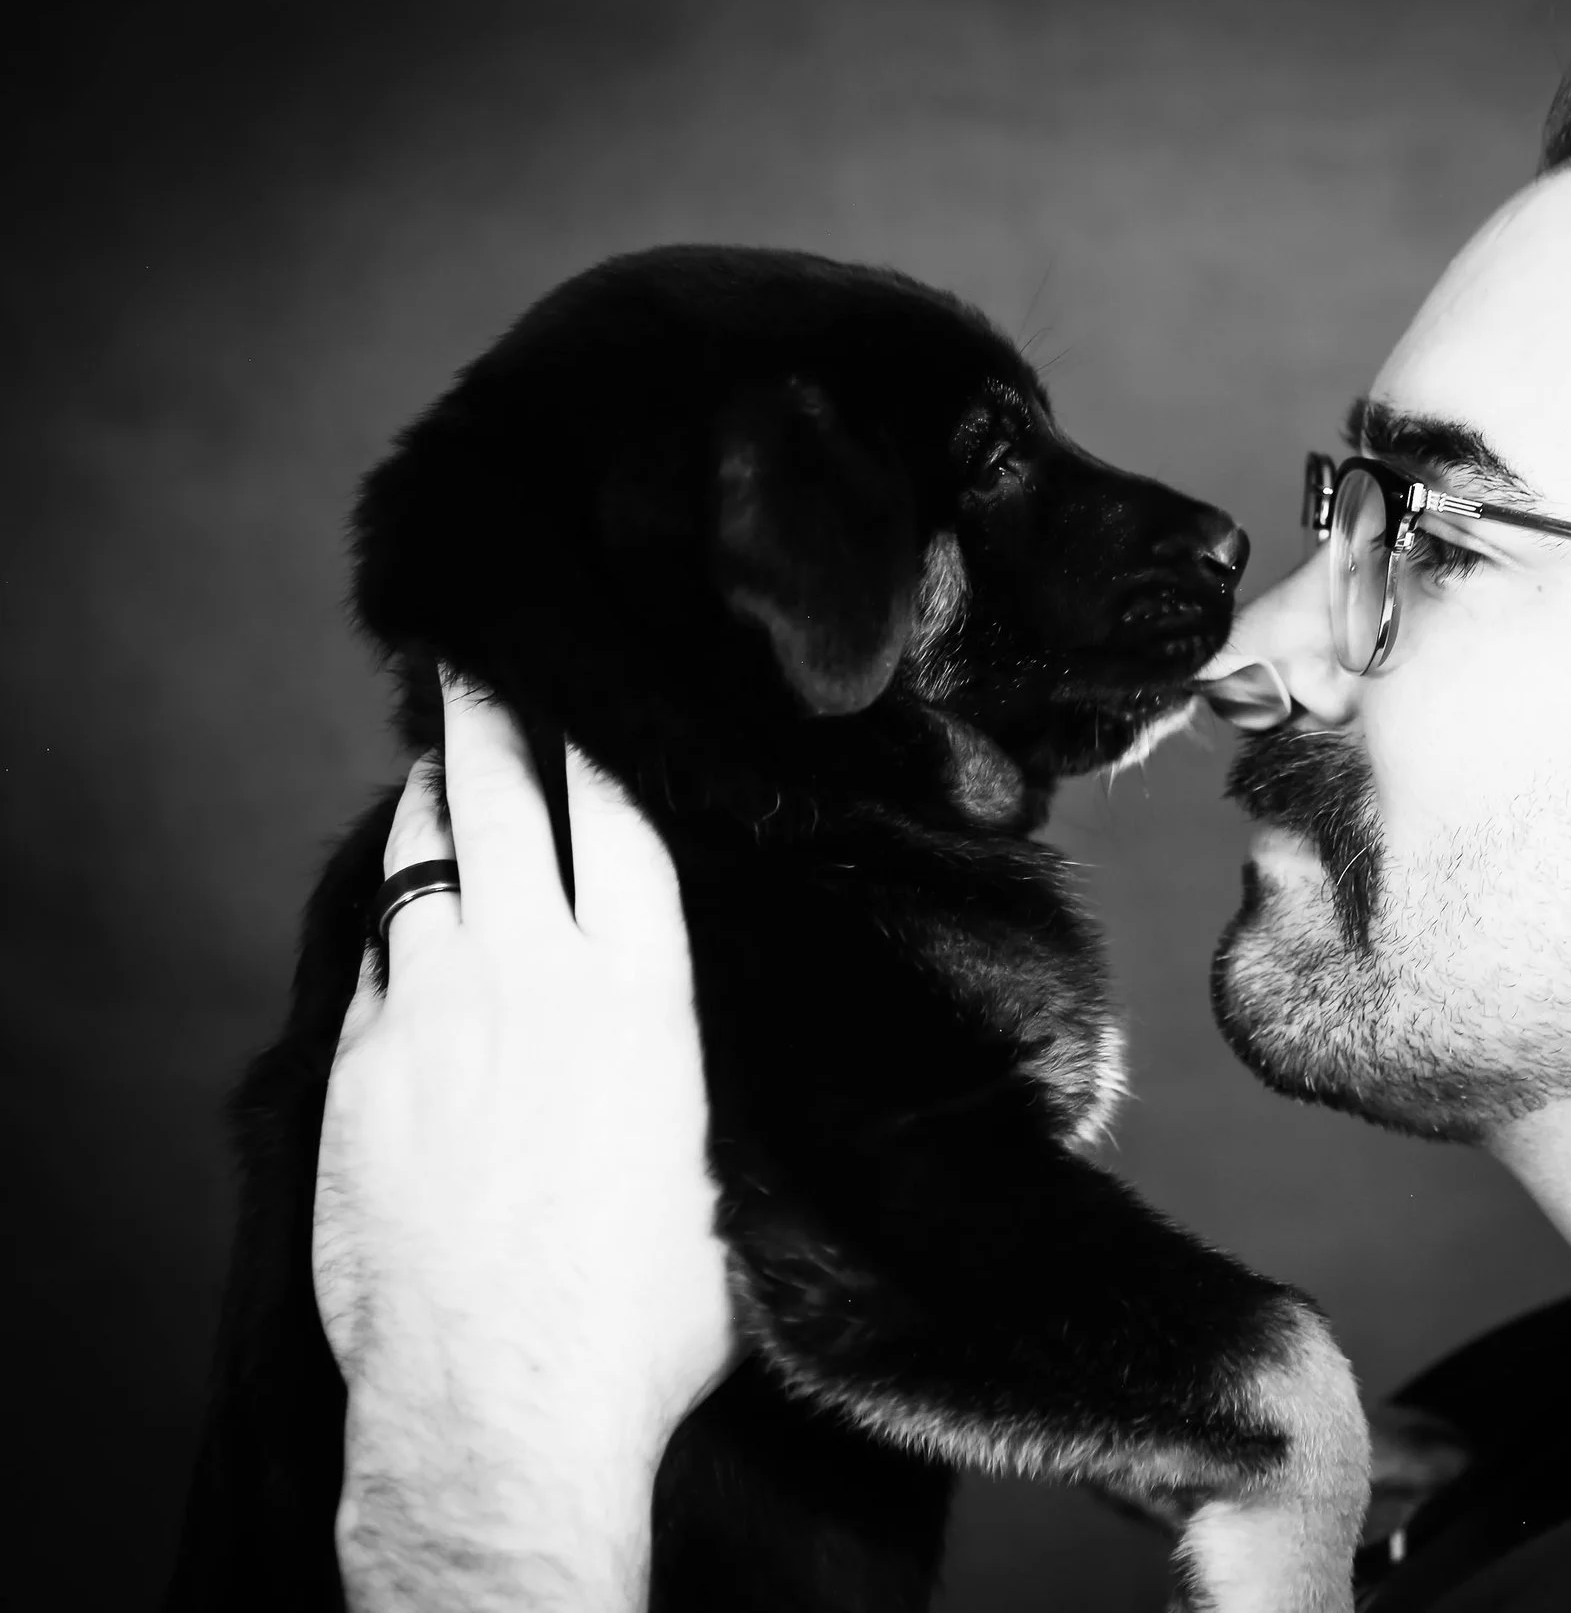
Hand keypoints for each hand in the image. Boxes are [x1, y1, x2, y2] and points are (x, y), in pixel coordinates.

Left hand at [313, 673, 735, 1608]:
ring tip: (438, 746)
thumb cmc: (647, 1313)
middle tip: (483, 653)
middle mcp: (536, 978)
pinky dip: (396, 904)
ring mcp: (436, 1015)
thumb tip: (709, 1032)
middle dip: (496, 715)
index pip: (623, 821)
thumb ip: (706, 1074)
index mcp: (643, 993)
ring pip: (426, 861)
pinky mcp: (362, 1071)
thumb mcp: (724, 1170)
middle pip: (508, 805)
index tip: (596, 681)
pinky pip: (378, 951)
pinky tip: (402, 893)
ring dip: (435, 795)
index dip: (603, 739)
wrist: (505, 1400)